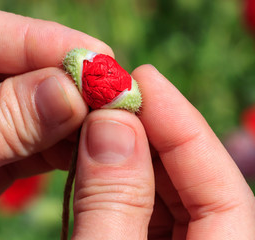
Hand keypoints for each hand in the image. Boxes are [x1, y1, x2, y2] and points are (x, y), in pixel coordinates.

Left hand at [0, 6, 111, 238]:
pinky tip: (81, 147)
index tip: (94, 57)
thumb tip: (71, 90)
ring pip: (16, 111)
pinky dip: (52, 149)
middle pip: (1, 70)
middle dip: (57, 81)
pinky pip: (17, 148)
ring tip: (104, 121)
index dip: (39, 41)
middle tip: (109, 90)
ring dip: (61, 117)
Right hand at [71, 65, 254, 238]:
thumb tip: (110, 122)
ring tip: (94, 122)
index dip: (184, 128)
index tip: (142, 81)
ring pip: (161, 195)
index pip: (224, 190)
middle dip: (149, 136)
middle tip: (109, 98)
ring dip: (126, 155)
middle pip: (192, 185)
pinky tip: (90, 158)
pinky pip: (137, 210)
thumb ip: (113, 200)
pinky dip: (113, 182)